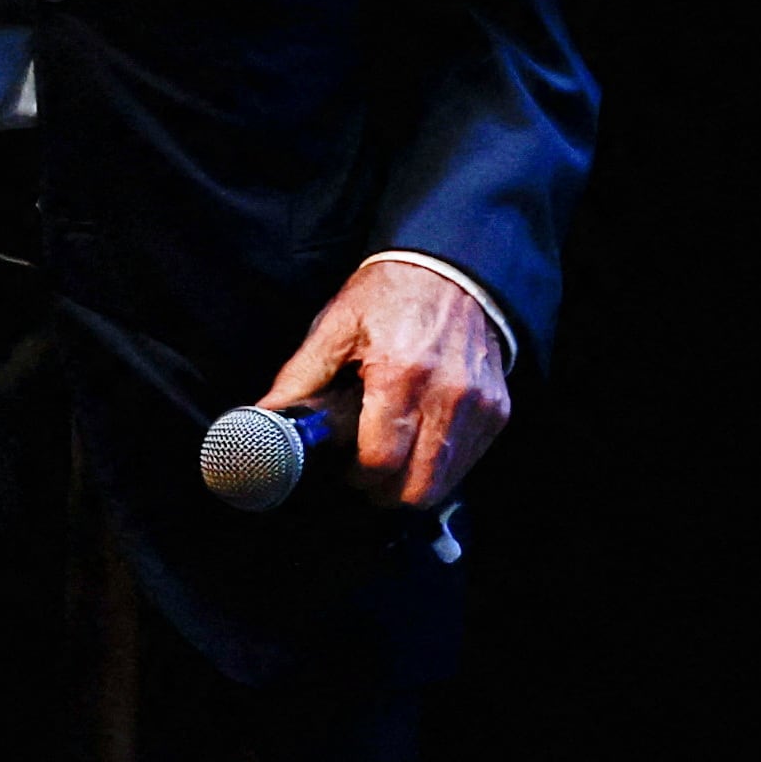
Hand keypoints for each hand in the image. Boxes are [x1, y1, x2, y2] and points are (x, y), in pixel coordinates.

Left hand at [261, 259, 510, 509]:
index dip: (355, 475)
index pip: (379, 459)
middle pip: (416, 486)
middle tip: (363, 475)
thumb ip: (301, 377)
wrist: (449, 269)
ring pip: (445, 483)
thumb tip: (264, 417)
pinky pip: (467, 462)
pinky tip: (418, 446)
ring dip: (412, 485)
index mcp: (400, 371)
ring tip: (389, 462)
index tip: (342, 469)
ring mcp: (478, 405)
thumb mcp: (336, 326)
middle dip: (383, 492)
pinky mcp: (497, 411)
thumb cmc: (388, 295)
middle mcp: (446, 394)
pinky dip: (441, 467)